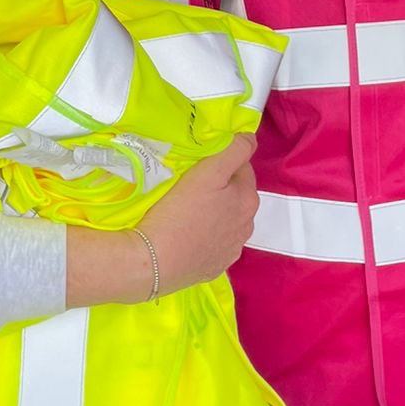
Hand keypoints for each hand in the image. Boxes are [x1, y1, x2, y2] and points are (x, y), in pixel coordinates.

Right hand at [148, 134, 258, 290]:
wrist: (154, 263)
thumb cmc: (180, 212)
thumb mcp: (208, 172)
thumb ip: (234, 150)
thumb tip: (250, 138)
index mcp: (248, 200)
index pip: (243, 167)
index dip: (223, 161)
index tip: (201, 164)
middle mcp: (247, 226)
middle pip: (237, 195)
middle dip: (221, 186)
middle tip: (192, 185)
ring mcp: (232, 250)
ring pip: (227, 219)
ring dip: (216, 211)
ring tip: (188, 210)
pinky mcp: (215, 267)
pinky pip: (215, 243)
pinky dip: (207, 235)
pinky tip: (188, 233)